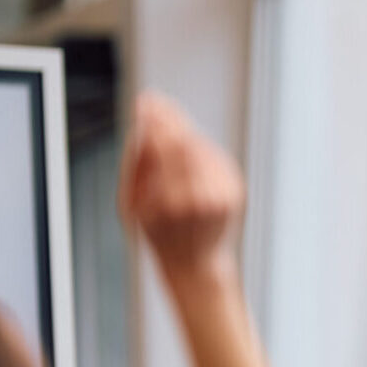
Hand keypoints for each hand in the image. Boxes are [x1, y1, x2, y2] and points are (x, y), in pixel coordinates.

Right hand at [118, 92, 244, 282]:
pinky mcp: (235, 193)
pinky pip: (216, 158)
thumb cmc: (158, 234)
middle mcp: (198, 199)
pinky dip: (200, 150)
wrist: (195, 264)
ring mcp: (220, 197)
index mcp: (167, 203)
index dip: (154, 119)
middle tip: (156, 106)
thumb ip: (137, 164)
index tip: (145, 102)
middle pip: (184, 142)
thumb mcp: (132, 204)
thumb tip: (144, 124)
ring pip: (201, 147)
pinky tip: (187, 151)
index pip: (163, 146)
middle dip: (169, 120)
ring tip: (168, 129)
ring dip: (183, 132)